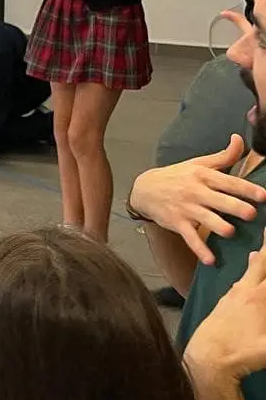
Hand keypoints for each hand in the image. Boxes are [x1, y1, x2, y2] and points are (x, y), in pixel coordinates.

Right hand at [128, 134, 263, 264]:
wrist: (145, 189)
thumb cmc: (177, 176)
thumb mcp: (198, 163)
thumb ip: (224, 156)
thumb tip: (240, 139)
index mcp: (203, 176)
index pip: (229, 182)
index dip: (246, 189)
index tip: (263, 196)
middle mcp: (196, 192)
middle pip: (220, 201)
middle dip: (236, 208)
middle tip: (251, 214)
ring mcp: (186, 208)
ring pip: (206, 219)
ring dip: (219, 227)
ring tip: (230, 233)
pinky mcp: (177, 223)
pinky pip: (190, 238)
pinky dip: (200, 250)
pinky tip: (211, 260)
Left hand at [185, 247, 265, 383]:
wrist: (207, 357)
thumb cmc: (242, 353)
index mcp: (259, 298)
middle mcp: (245, 292)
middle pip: (260, 264)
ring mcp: (232, 297)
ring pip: (248, 273)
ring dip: (257, 261)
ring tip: (258, 251)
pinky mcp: (224, 305)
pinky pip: (239, 283)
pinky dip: (246, 276)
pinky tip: (245, 280)